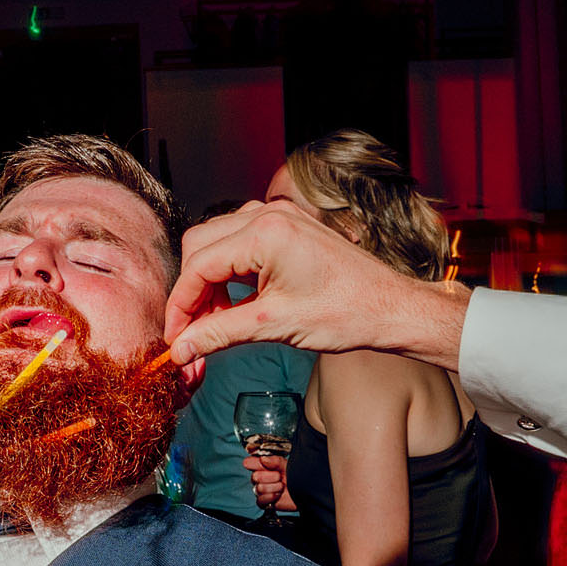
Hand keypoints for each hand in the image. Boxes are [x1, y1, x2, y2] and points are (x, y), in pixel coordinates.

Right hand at [161, 203, 470, 372]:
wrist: (391, 308)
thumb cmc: (346, 313)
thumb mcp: (273, 326)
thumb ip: (218, 333)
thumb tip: (181, 349)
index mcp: (265, 233)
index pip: (198, 266)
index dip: (180, 305)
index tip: (175, 337)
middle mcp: (269, 216)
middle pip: (200, 247)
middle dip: (190, 292)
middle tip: (192, 332)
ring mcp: (280, 218)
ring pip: (217, 243)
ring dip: (208, 282)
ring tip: (214, 320)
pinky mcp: (288, 228)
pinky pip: (240, 244)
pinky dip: (229, 274)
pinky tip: (234, 303)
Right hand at [244, 453, 294, 510]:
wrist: (303, 490)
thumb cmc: (295, 477)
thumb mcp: (286, 464)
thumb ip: (275, 460)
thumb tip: (263, 459)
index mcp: (262, 466)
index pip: (248, 463)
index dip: (256, 463)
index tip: (266, 463)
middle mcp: (259, 478)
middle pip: (255, 476)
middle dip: (271, 477)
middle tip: (280, 477)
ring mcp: (260, 490)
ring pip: (259, 488)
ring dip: (275, 487)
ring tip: (282, 487)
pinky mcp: (263, 502)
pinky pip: (260, 500)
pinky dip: (271, 497)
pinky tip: (278, 495)